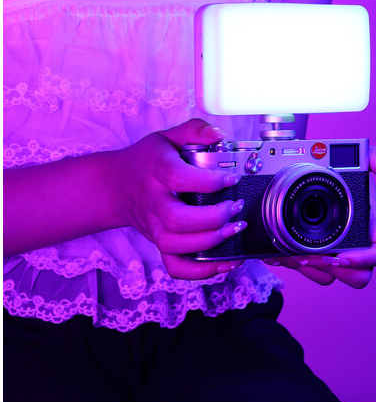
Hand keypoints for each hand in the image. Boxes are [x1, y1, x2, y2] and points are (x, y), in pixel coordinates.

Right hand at [113, 118, 245, 279]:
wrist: (115, 186)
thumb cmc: (146, 161)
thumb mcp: (167, 137)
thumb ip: (194, 130)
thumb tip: (220, 135)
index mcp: (157, 172)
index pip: (180, 178)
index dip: (209, 181)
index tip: (231, 178)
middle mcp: (154, 203)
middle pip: (179, 219)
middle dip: (213, 217)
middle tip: (235, 207)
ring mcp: (154, 227)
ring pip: (177, 246)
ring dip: (210, 243)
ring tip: (233, 229)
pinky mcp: (158, 243)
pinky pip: (175, 267)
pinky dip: (200, 272)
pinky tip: (224, 262)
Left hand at [262, 145, 375, 287]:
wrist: (312, 171)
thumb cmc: (340, 169)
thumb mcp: (359, 157)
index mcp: (372, 227)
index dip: (366, 260)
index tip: (342, 256)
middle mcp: (357, 245)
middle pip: (356, 275)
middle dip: (334, 270)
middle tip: (311, 257)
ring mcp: (335, 251)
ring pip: (329, 276)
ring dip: (311, 271)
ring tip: (292, 256)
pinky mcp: (313, 253)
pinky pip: (308, 270)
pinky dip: (294, 266)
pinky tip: (280, 255)